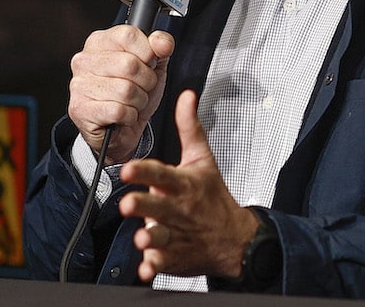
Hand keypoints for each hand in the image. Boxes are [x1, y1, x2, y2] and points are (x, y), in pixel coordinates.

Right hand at [67, 24, 174, 162]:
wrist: (121, 130)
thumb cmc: (134, 92)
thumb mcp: (152, 65)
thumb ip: (160, 47)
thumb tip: (163, 43)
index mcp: (99, 42)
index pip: (129, 35)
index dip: (148, 52)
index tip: (149, 63)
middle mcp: (84, 60)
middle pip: (130, 64)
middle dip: (146, 81)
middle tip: (141, 88)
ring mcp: (79, 84)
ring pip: (126, 90)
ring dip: (138, 101)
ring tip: (132, 102)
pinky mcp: (79, 109)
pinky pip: (118, 111)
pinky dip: (129, 116)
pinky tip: (122, 115)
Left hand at [119, 90, 257, 281]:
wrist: (236, 239)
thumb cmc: (214, 197)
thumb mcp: (203, 160)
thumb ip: (190, 128)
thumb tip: (185, 96)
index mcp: (183, 184)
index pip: (162, 173)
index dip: (144, 171)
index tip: (128, 169)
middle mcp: (179, 209)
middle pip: (158, 206)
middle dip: (143, 206)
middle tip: (127, 204)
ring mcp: (178, 234)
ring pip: (161, 236)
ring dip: (151, 238)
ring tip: (142, 238)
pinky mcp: (176, 256)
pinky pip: (163, 263)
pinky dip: (154, 266)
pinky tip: (146, 268)